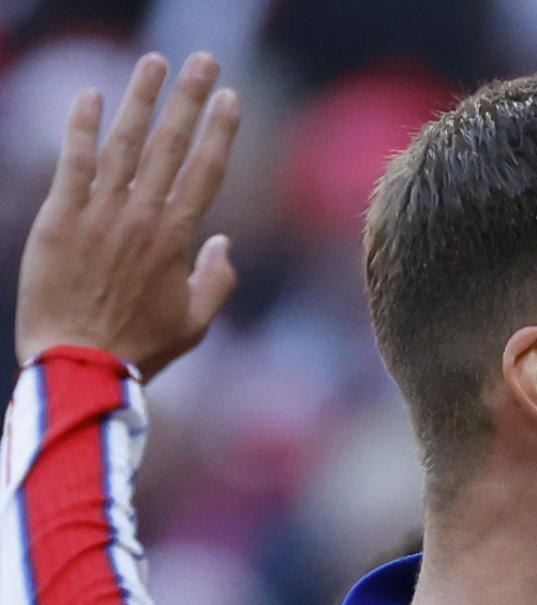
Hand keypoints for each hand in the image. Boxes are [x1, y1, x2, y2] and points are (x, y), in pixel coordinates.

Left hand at [15, 52, 240, 374]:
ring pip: (125, 143)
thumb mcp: (196, 324)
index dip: (220, 131)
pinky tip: (92, 96)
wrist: (80, 364)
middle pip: (170, 145)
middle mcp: (141, 217)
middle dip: (189, 98)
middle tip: (204, 61)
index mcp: (177, 240)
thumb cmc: (141, 350)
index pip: (205, 171)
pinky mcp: (59, 217)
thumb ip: (217, 280)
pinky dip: (83, 127)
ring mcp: (99, 213)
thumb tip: (223, 242)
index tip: (230, 98)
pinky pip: (74, 162)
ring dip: (141, 98)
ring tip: (154, 62)